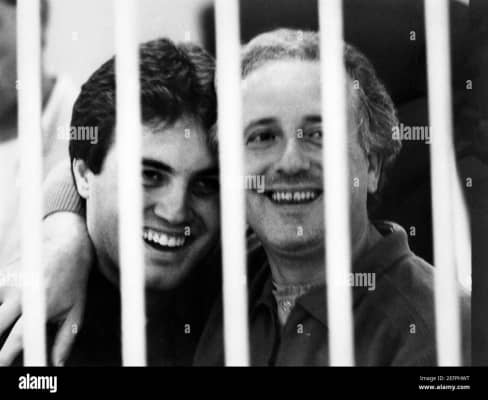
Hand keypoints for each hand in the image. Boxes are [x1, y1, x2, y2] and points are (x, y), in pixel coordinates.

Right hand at [0, 212, 93, 365]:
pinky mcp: (1, 275)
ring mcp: (8, 282)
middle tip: (0, 359)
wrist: (66, 243)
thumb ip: (65, 341)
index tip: (2, 367)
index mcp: (42, 305)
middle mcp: (21, 293)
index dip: (6, 355)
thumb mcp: (76, 311)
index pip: (18, 337)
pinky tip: (4, 312)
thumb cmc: (74, 281)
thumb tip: (56, 366)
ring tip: (7, 324)